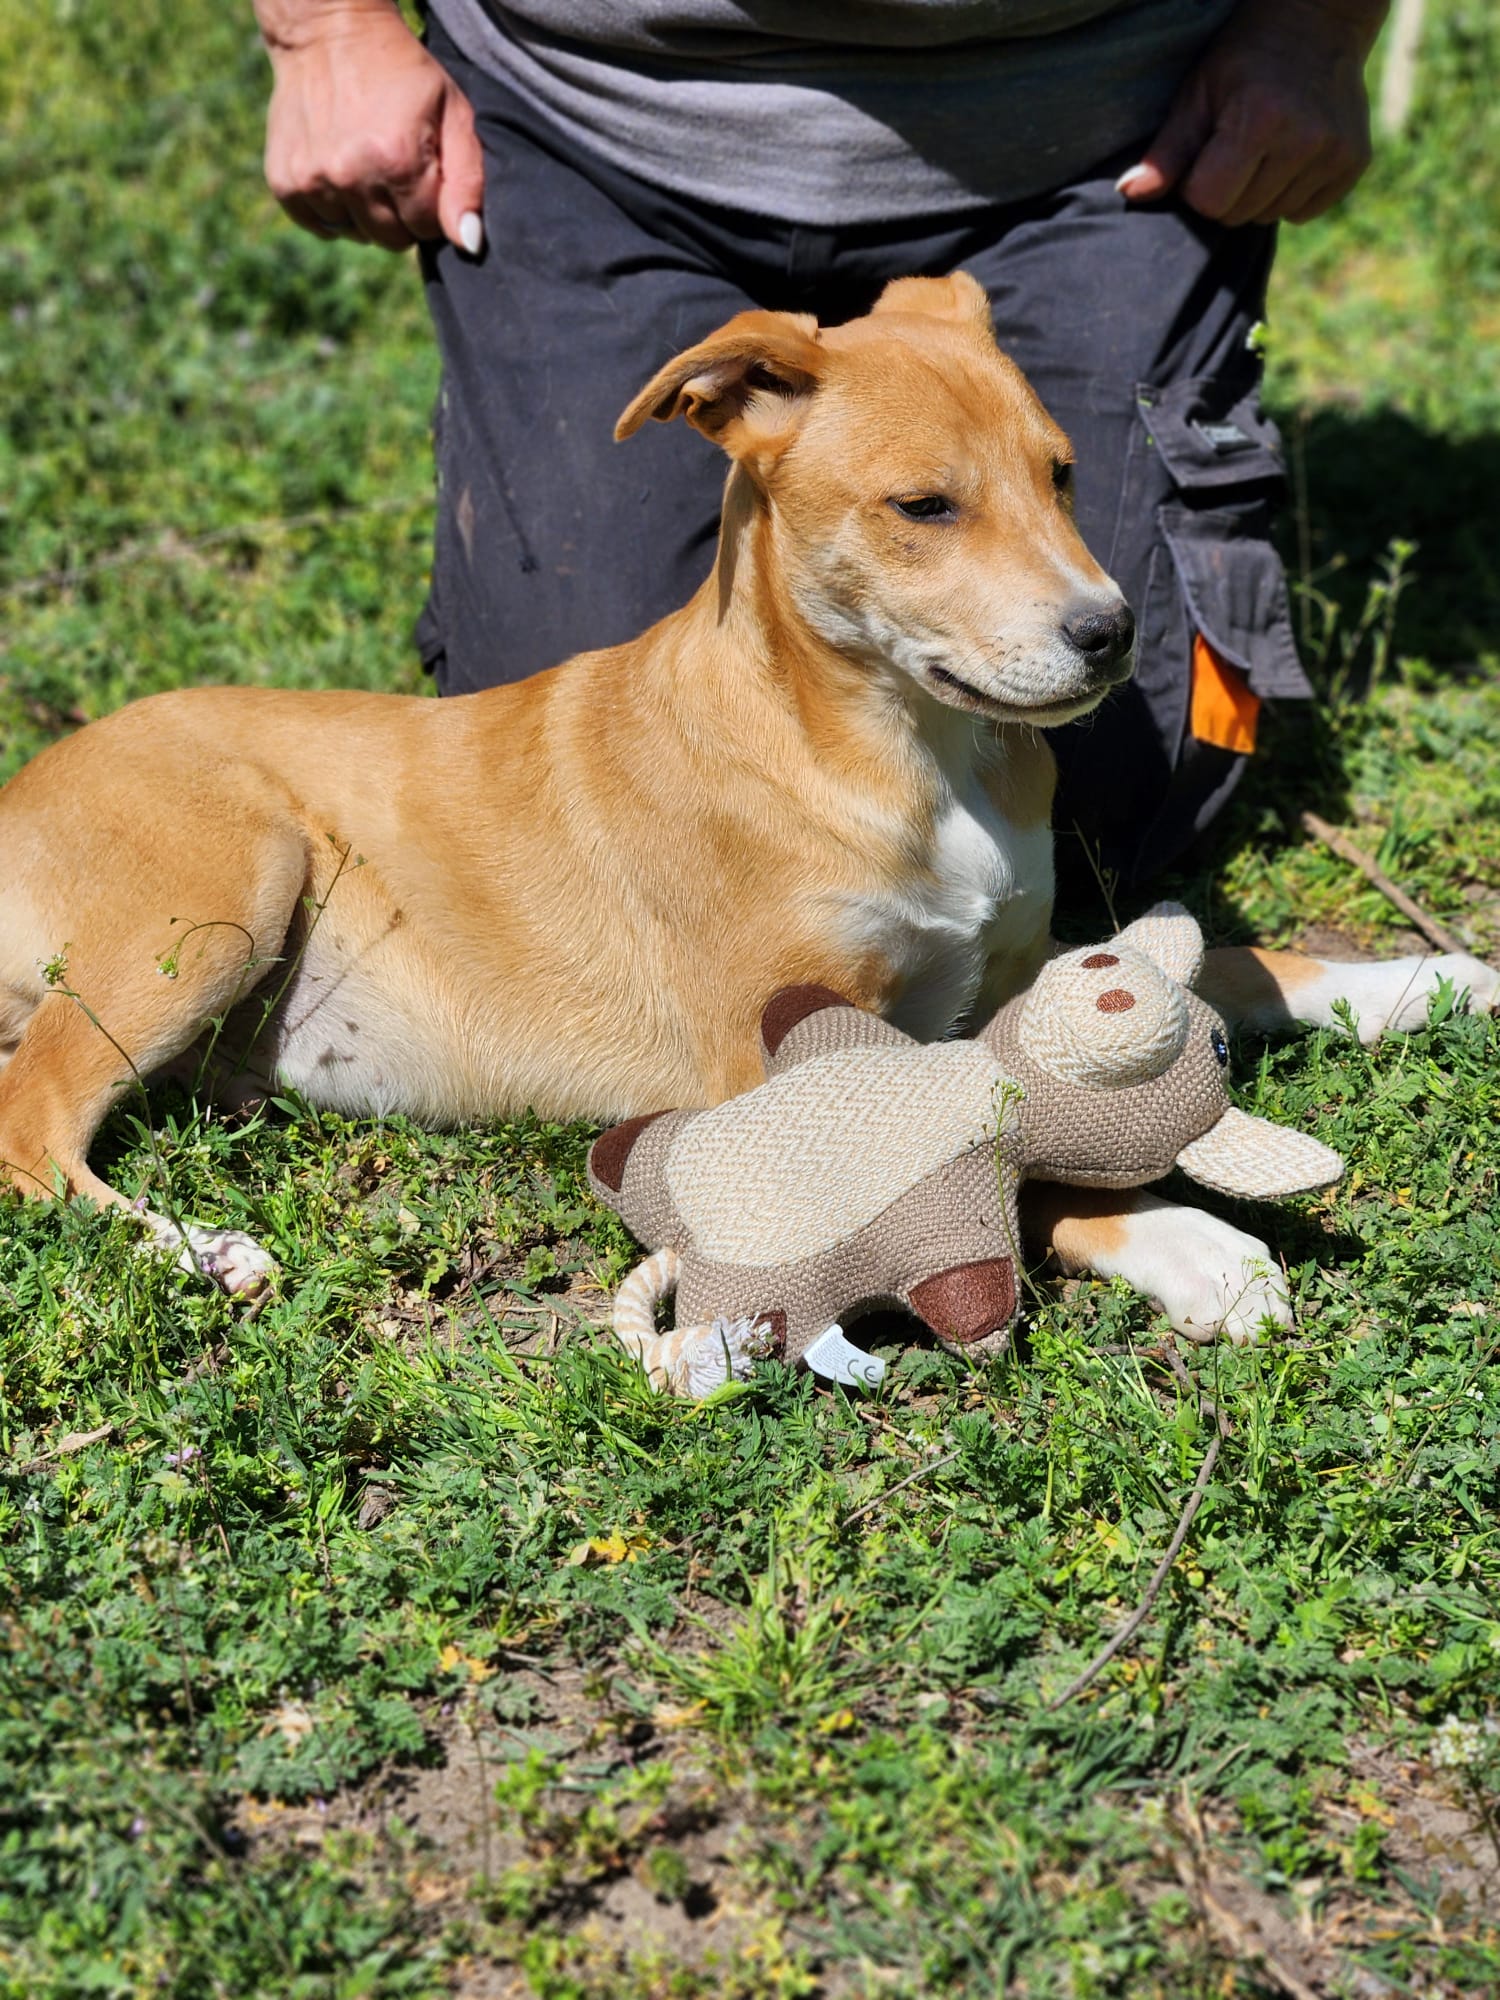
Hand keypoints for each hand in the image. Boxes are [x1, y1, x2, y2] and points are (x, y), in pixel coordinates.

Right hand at [257, 0, 484, 251]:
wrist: (328, 30)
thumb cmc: (402, 71)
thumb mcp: (452, 111)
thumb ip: (468, 181)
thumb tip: (467, 243)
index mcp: (398, 161)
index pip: (428, 229)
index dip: (432, 205)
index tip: (424, 170)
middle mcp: (351, 175)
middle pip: (393, 240)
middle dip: (403, 214)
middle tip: (396, 169)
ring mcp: (313, 180)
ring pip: (357, 234)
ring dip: (366, 212)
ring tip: (365, 165)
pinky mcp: (285, 182)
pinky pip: (320, 226)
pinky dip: (333, 210)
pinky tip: (339, 174)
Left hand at [1117, 0, 1385, 225]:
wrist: (1319, 21)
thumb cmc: (1246, 57)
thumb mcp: (1199, 92)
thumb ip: (1167, 151)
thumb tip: (1128, 194)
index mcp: (1261, 120)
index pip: (1209, 201)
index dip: (1197, 185)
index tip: (1206, 153)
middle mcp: (1305, 140)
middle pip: (1237, 215)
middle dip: (1226, 191)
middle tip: (1236, 146)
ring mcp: (1335, 153)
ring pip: (1269, 217)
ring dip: (1257, 194)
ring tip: (1264, 147)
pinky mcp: (1354, 163)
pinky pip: (1301, 213)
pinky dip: (1289, 194)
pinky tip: (1290, 154)